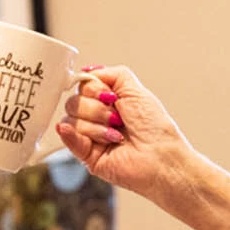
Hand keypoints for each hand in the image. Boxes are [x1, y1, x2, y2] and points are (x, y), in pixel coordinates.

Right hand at [54, 66, 196, 204]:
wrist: (161, 157)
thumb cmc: (155, 127)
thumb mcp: (135, 89)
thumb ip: (111, 74)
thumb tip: (87, 73)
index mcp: (108, 101)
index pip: (82, 87)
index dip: (93, 89)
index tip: (111, 97)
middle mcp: (97, 118)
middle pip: (73, 102)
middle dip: (96, 108)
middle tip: (117, 118)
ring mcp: (91, 137)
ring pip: (71, 120)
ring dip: (96, 125)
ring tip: (116, 135)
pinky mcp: (87, 156)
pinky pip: (68, 140)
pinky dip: (71, 134)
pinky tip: (79, 134)